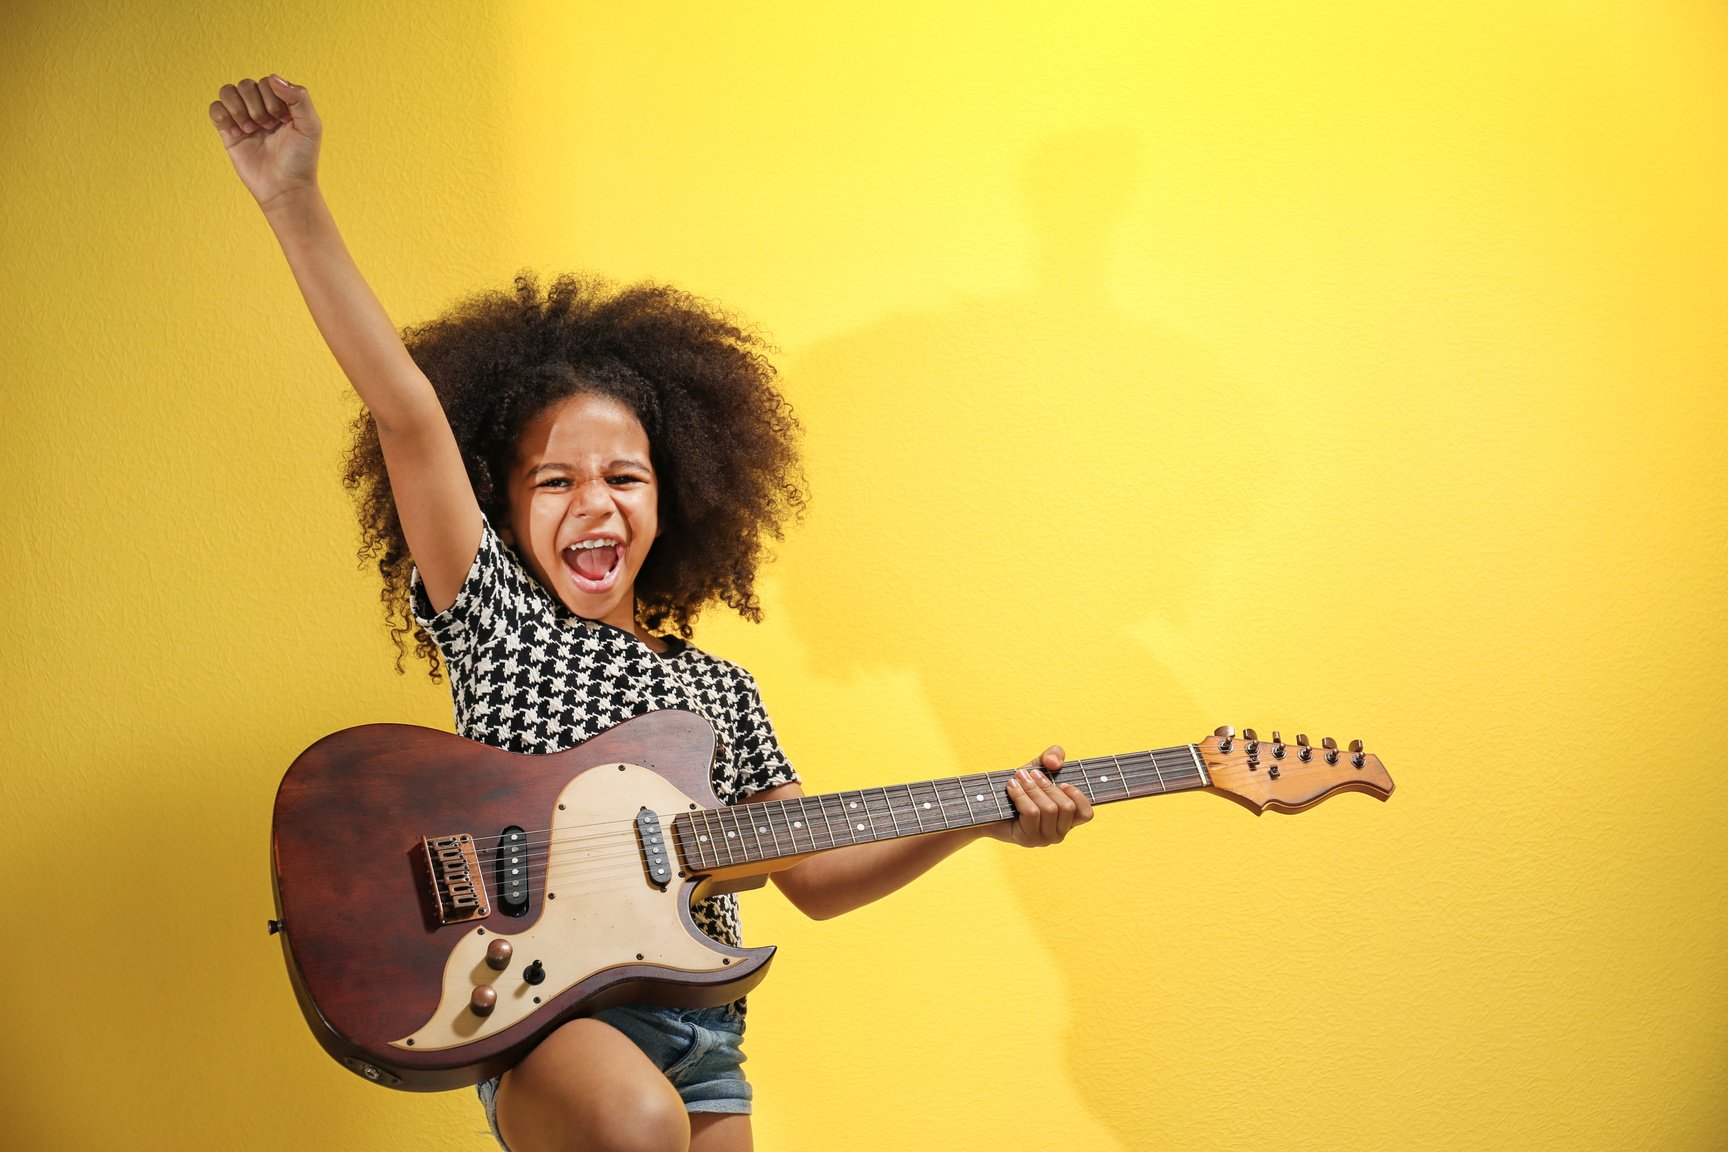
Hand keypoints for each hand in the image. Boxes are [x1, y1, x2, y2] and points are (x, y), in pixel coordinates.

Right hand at [208, 75, 322, 209]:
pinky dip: (223, 116)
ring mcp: (243, 118)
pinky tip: (237, 133)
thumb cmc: (301, 159)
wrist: (285, 188)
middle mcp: (261, 107)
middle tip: (268, 127)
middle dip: (257, 106)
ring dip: (239, 109)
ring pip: (227, 91)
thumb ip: (299, 97)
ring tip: (251, 130)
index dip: (273, 98)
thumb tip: (272, 78)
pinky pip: (214, 108)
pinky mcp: (227, 131)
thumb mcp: (311, 126)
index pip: (267, 81)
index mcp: (281, 103)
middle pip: (246, 84)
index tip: (283, 120)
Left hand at [989, 745, 1093, 846]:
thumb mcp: (1039, 766)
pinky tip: (1011, 786)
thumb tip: (1055, 763)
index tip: (1062, 782)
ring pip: (1048, 809)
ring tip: (1019, 777)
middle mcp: (1059, 833)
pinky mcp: (1028, 839)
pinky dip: (1021, 795)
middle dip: (1047, 785)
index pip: (1086, 814)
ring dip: (1032, 788)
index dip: (1078, 796)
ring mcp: (1044, 839)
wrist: (990, 805)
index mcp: (1067, 819)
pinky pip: (1031, 813)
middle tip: (1030, 773)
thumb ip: (1053, 756)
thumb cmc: (1020, 786)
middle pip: (1066, 807)